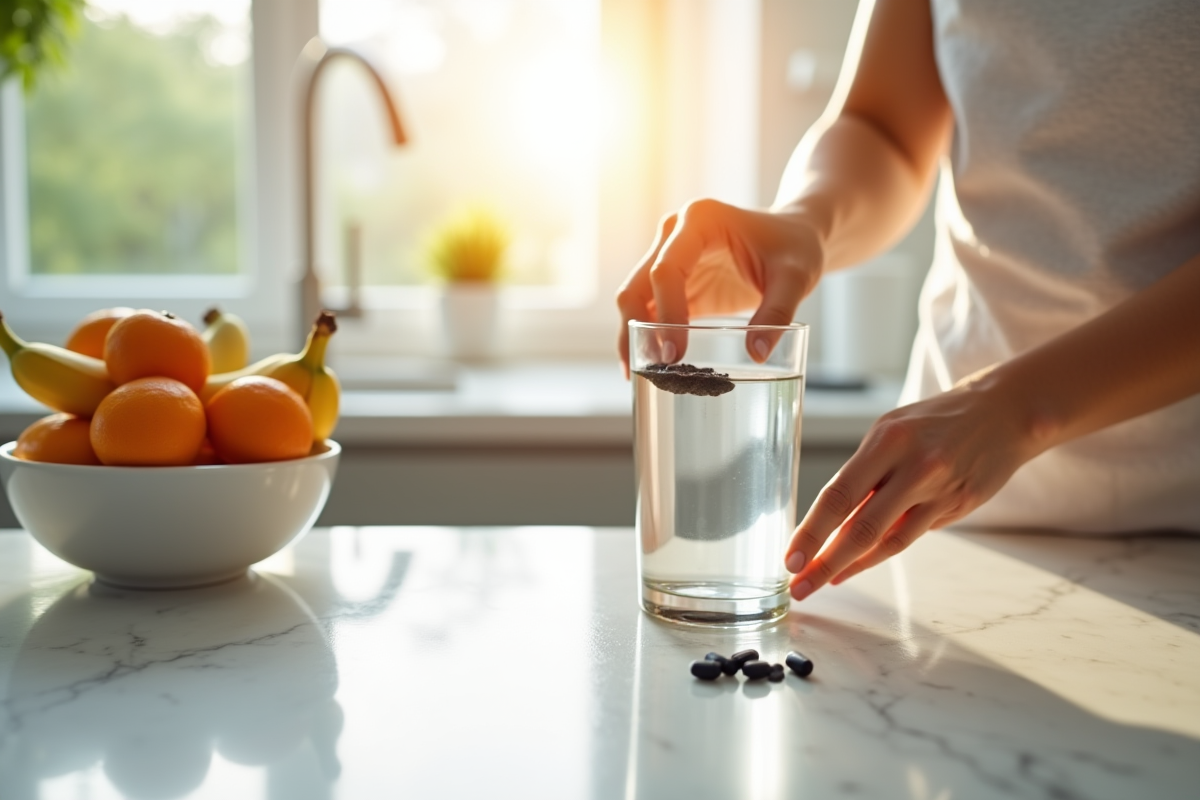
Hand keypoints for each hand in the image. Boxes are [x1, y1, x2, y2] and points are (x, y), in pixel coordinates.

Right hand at [615, 199, 824, 373]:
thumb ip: (778, 311)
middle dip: (638, 330)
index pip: (667, 269)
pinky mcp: (673, 282)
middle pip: (637, 285)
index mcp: (699, 220)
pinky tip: (648, 366)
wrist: (792, 237)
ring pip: (633, 300)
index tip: (675, 354)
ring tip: (641, 376)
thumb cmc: (794, 247)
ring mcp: (668, 256)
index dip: (666, 313)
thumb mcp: (796, 276)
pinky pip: (647, 310)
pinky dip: (644, 337)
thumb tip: (756, 354)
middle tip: (656, 371)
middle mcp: (674, 234)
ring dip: (632, 337)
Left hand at [784, 378, 1039, 598]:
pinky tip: (856, 566)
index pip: (839, 494)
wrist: (1005, 412)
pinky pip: (910, 537)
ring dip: (850, 566)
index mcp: (888, 440)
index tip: (790, 557)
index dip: (812, 531)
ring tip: (823, 582)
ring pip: (887, 540)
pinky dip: (879, 555)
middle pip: (860, 526)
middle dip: (824, 562)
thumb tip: (831, 520)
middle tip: (799, 585)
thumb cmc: (936, 420)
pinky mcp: (958, 506)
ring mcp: (939, 490)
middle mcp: (914, 466)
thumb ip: (865, 474)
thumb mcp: (892, 431)